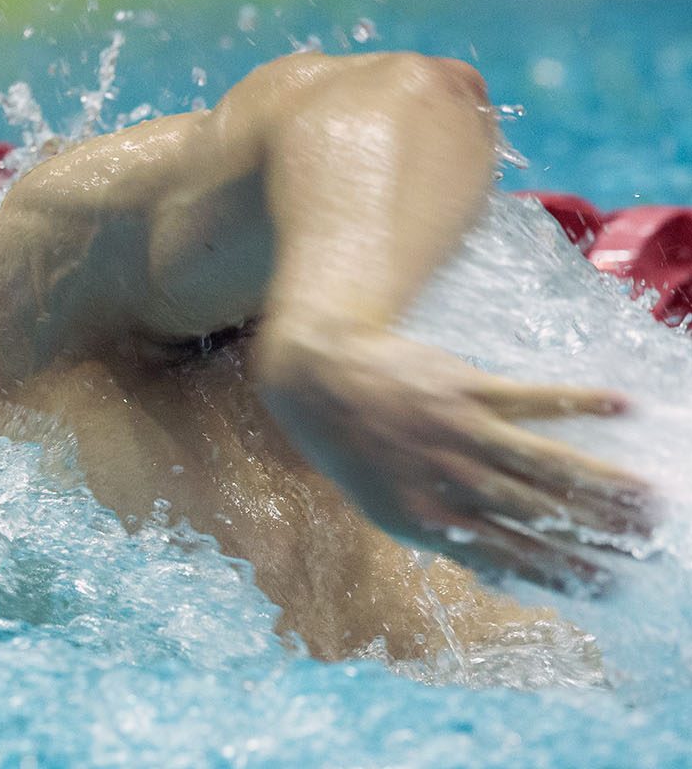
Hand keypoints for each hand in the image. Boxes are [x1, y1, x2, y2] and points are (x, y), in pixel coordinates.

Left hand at [255, 322, 657, 594]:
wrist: (320, 381)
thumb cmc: (358, 452)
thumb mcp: (386, 509)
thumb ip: (444, 538)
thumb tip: (500, 578)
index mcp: (426, 519)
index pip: (507, 552)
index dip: (559, 570)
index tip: (606, 585)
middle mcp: (448, 479)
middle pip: (536, 511)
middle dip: (595, 532)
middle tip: (647, 546)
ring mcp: (460, 431)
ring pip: (543, 461)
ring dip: (600, 481)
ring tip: (647, 496)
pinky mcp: (466, 388)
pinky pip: (532, 398)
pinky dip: (578, 402)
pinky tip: (621, 406)